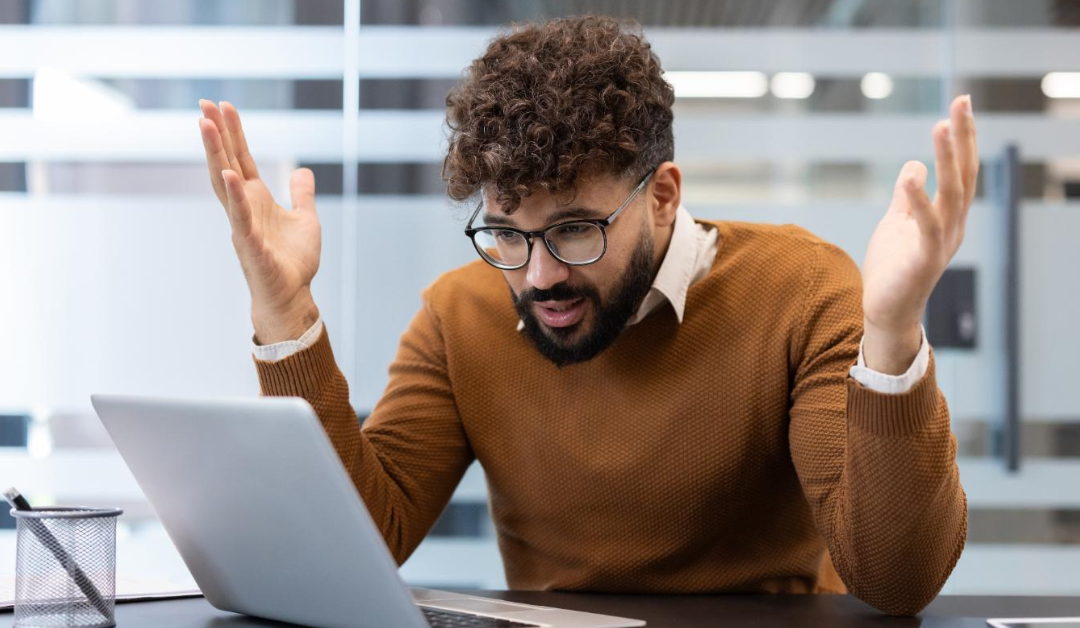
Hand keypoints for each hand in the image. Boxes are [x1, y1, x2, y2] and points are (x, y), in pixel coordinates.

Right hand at [199, 100, 321, 343]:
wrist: (292, 296)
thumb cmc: (294, 262)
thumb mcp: (306, 220)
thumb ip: (301, 195)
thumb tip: (302, 170)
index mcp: (256, 200)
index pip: (240, 159)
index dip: (233, 133)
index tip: (224, 105)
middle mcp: (244, 208)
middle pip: (225, 163)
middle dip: (216, 134)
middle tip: (204, 103)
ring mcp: (243, 225)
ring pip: (224, 184)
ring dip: (215, 154)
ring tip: (206, 125)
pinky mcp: (250, 245)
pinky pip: (240, 217)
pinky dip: (235, 196)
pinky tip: (229, 174)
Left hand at [861, 95, 977, 373]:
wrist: (885, 311)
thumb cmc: (893, 268)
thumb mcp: (897, 222)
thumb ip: (906, 196)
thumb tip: (914, 164)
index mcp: (949, 216)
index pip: (961, 170)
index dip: (963, 138)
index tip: (961, 103)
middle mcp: (953, 227)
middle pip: (964, 175)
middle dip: (963, 138)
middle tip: (961, 103)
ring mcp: (942, 244)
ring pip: (952, 196)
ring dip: (947, 160)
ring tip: (941, 126)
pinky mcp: (924, 260)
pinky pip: (926, 226)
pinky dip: (920, 200)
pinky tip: (911, 175)